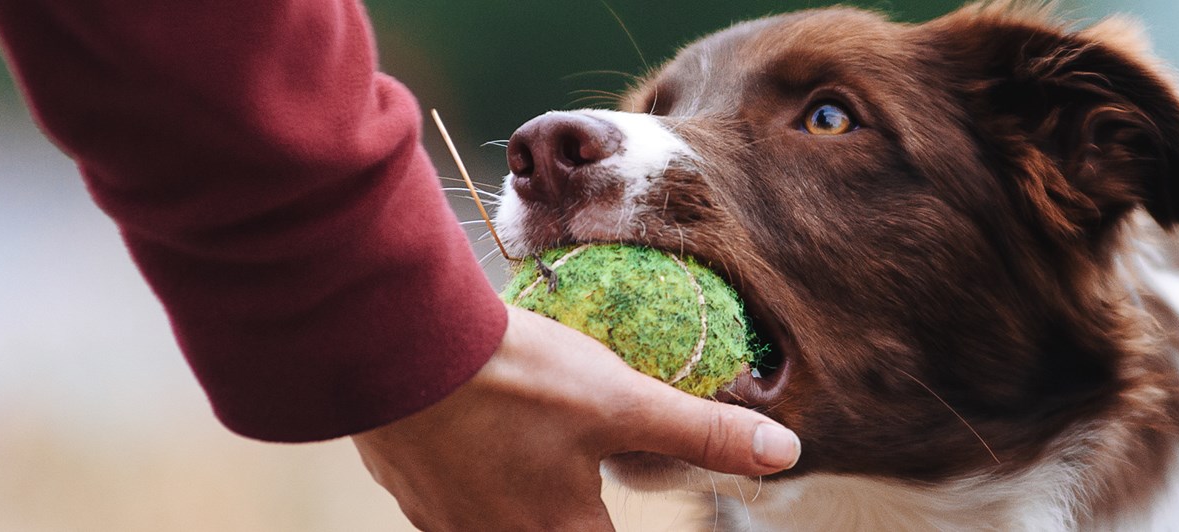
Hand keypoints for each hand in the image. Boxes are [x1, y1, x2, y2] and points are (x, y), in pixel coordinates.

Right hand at [352, 306, 801, 530]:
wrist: (395, 345)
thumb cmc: (512, 377)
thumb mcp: (620, 400)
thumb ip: (699, 432)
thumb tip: (783, 453)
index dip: (613, 525)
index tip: (607, 502)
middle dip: (572, 515)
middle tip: (582, 481)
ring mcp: (444, 521)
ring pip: (498, 524)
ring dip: (521, 504)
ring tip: (536, 459)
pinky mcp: (407, 488)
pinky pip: (451, 503)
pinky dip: (475, 480)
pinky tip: (482, 441)